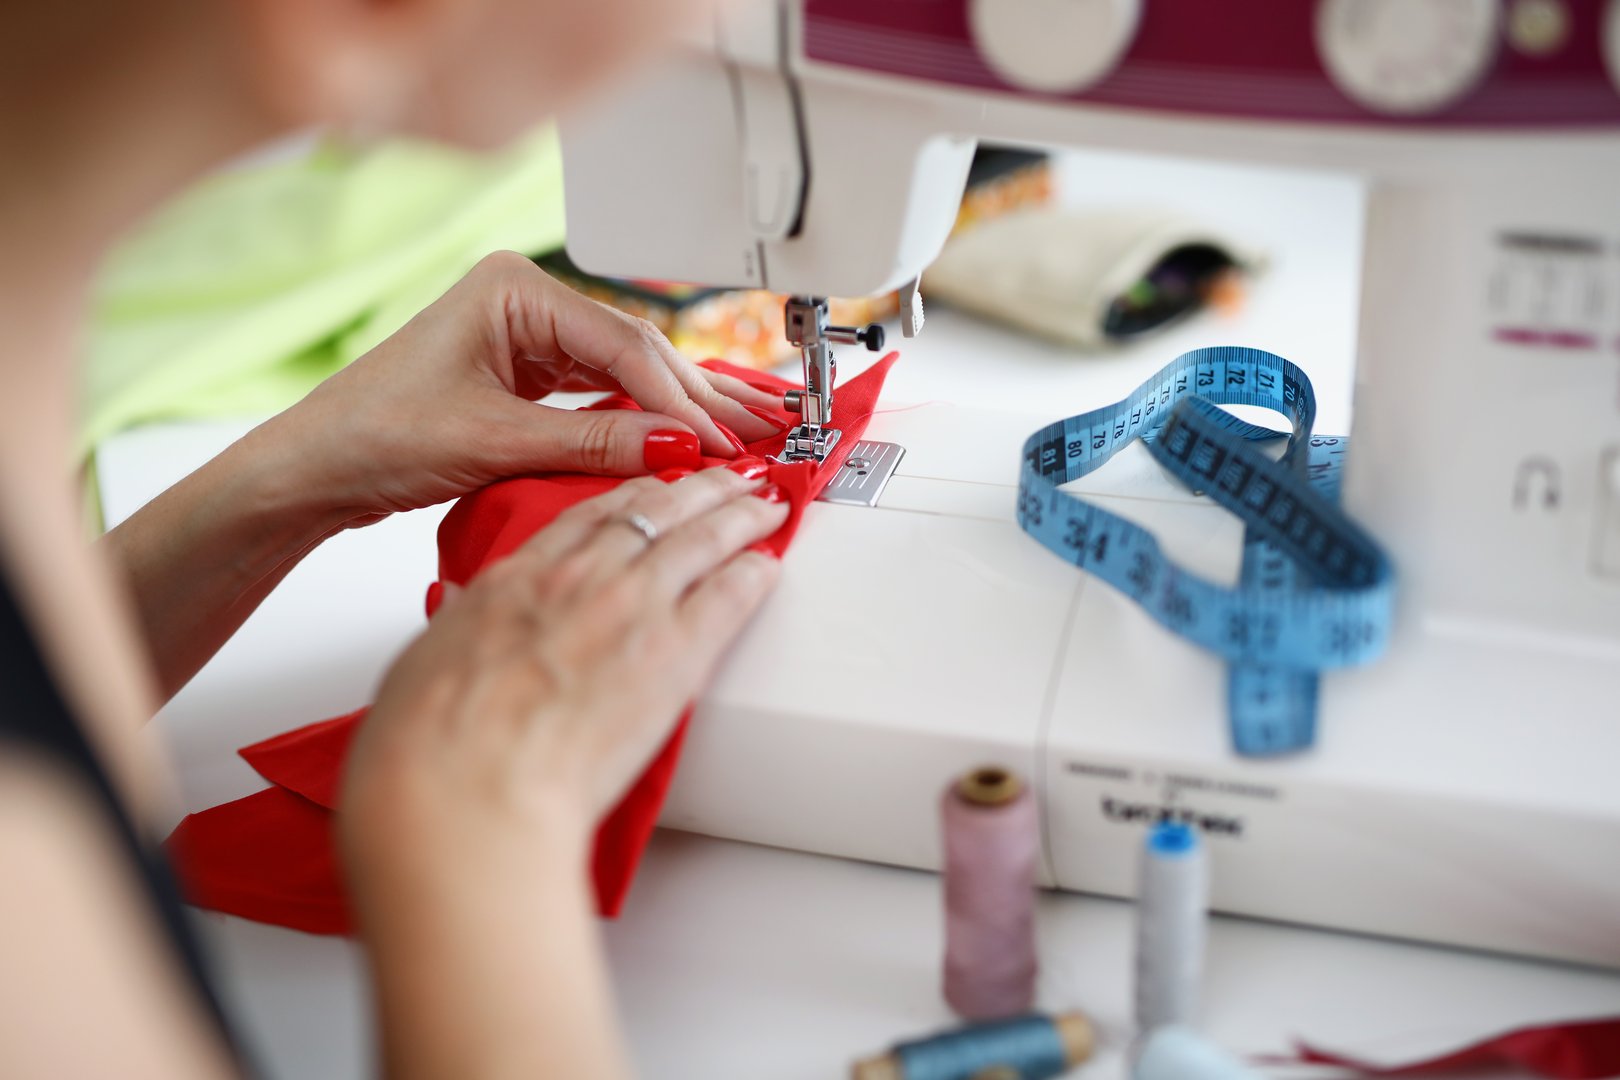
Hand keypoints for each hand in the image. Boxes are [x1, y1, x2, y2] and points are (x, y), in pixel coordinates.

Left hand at [247, 250, 787, 528]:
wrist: (317, 468)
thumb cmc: (374, 434)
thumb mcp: (494, 442)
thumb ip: (593, 443)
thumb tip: (678, 448)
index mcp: (515, 290)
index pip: (625, 346)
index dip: (681, 399)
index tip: (723, 441)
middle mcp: (528, 303)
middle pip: (638, 352)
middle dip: (700, 397)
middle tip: (762, 431)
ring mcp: (531, 337)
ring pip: (630, 373)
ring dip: (685, 406)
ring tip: (751, 427)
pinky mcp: (531, 373)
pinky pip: (606, 393)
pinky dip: (649, 418)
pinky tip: (693, 431)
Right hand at [342, 463, 786, 850]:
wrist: (468, 787)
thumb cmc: (432, 743)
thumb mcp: (427, 661)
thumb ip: (459, 627)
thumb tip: (458, 614)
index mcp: (519, 578)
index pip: (590, 514)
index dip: (634, 493)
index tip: (656, 486)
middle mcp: (581, 579)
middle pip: (656, 511)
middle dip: (701, 489)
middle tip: (731, 477)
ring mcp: (632, 608)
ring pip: (702, 539)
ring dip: (742, 517)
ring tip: (768, 506)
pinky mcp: (676, 654)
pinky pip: (729, 597)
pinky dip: (754, 575)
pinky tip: (769, 566)